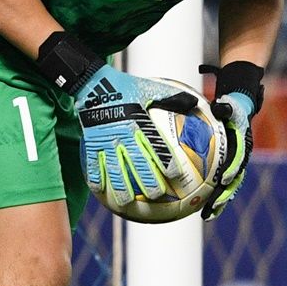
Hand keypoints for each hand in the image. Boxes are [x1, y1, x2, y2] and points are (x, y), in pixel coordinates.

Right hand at [73, 65, 200, 208]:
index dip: (167, 161)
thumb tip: (195, 102)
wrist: (93, 83)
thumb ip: (171, 97)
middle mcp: (123, 134)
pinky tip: (99, 191)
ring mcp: (106, 140)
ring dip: (120, 187)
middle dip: (147, 180)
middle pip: (137, 162)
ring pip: (114, 168)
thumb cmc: (125, 86)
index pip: (156, 145)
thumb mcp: (149, 88)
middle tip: (157, 195)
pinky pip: (93, 163)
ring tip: (126, 202)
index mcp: (140, 122)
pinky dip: (95, 177)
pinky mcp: (91, 142)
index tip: (176, 176)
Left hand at [202, 90, 254, 219]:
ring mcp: (236, 166)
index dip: (233, 169)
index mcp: (243, 144)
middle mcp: (242, 158)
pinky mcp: (229, 170)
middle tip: (214, 205)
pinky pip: (222, 186)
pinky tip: (202, 210)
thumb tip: (218, 107)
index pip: (239, 158)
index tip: (225, 178)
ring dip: (220, 202)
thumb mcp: (228, 105)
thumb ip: (224, 108)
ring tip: (207, 215)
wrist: (238, 113)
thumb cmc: (230, 108)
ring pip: (229, 188)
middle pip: (235, 180)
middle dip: (225, 194)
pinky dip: (214, 198)